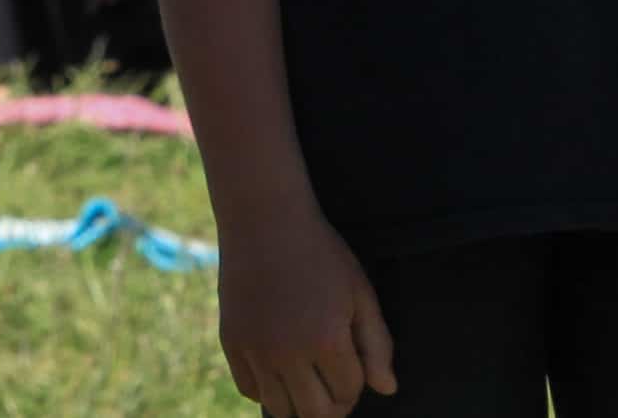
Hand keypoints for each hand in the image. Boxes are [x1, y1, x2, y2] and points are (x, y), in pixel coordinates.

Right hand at [218, 206, 397, 417]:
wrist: (264, 218)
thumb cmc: (320, 252)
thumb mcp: (359, 292)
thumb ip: (377, 344)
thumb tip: (386, 389)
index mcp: (327, 340)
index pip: (349, 392)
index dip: (357, 383)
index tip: (353, 362)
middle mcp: (288, 352)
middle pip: (316, 413)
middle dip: (333, 405)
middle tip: (334, 383)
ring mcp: (256, 349)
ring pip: (281, 409)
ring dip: (299, 402)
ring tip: (307, 379)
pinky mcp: (231, 342)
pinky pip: (250, 390)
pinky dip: (267, 388)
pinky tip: (279, 366)